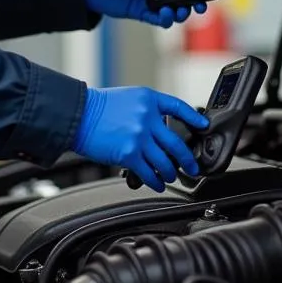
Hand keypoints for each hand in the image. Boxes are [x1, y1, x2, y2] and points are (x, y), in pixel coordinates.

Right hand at [73, 86, 208, 191]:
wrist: (78, 115)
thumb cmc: (98, 107)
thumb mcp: (128, 99)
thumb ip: (146, 111)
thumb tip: (160, 130)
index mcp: (148, 99)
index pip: (178, 107)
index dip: (194, 118)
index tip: (203, 126)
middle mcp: (148, 117)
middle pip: (177, 144)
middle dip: (188, 160)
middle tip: (192, 167)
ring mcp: (140, 137)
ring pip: (165, 162)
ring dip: (171, 173)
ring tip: (171, 177)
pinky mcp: (129, 154)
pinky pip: (149, 173)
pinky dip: (156, 182)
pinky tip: (158, 184)